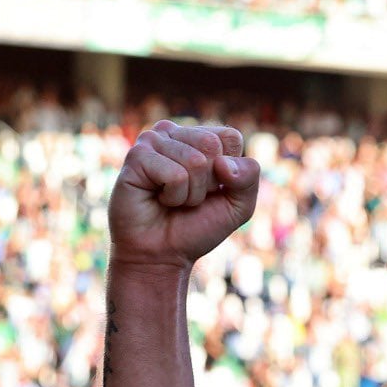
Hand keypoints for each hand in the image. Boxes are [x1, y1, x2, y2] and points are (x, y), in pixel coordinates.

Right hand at [108, 120, 259, 270]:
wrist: (164, 253)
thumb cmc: (199, 226)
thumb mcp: (239, 205)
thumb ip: (249, 177)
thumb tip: (223, 163)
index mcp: (198, 137)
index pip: (230, 137)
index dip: (230, 172)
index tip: (212, 189)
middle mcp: (174, 133)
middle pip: (212, 145)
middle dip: (209, 182)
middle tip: (190, 196)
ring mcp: (152, 141)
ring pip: (195, 161)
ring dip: (191, 193)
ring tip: (173, 200)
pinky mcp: (136, 157)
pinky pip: (175, 175)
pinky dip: (174, 196)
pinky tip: (159, 199)